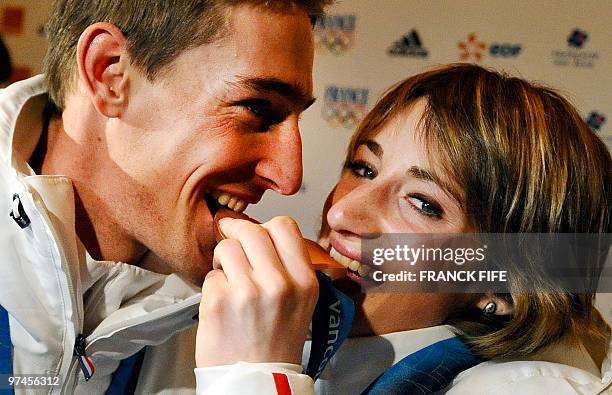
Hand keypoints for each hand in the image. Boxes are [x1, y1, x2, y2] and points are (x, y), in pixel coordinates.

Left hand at [195, 216, 318, 367]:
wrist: (258, 381)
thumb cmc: (276, 344)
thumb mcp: (301, 303)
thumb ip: (289, 268)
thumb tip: (263, 235)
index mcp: (304, 281)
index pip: (285, 227)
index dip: (265, 225)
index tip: (252, 230)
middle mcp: (280, 283)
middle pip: (252, 231)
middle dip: (236, 232)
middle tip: (230, 238)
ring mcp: (248, 291)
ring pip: (228, 248)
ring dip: (224, 260)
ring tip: (228, 280)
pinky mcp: (220, 301)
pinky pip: (211, 275)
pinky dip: (213, 286)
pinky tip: (222, 303)